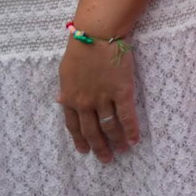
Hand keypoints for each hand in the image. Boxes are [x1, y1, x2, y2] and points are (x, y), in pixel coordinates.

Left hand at [58, 34, 139, 162]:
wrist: (97, 35)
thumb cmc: (81, 49)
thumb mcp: (65, 72)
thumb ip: (65, 89)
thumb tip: (61, 100)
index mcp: (70, 98)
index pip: (73, 126)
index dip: (79, 140)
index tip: (85, 151)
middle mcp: (85, 103)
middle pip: (91, 131)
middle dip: (99, 147)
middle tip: (106, 159)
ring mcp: (103, 99)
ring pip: (109, 127)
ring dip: (115, 141)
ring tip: (121, 151)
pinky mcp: (121, 92)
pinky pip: (126, 116)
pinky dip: (130, 130)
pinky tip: (134, 140)